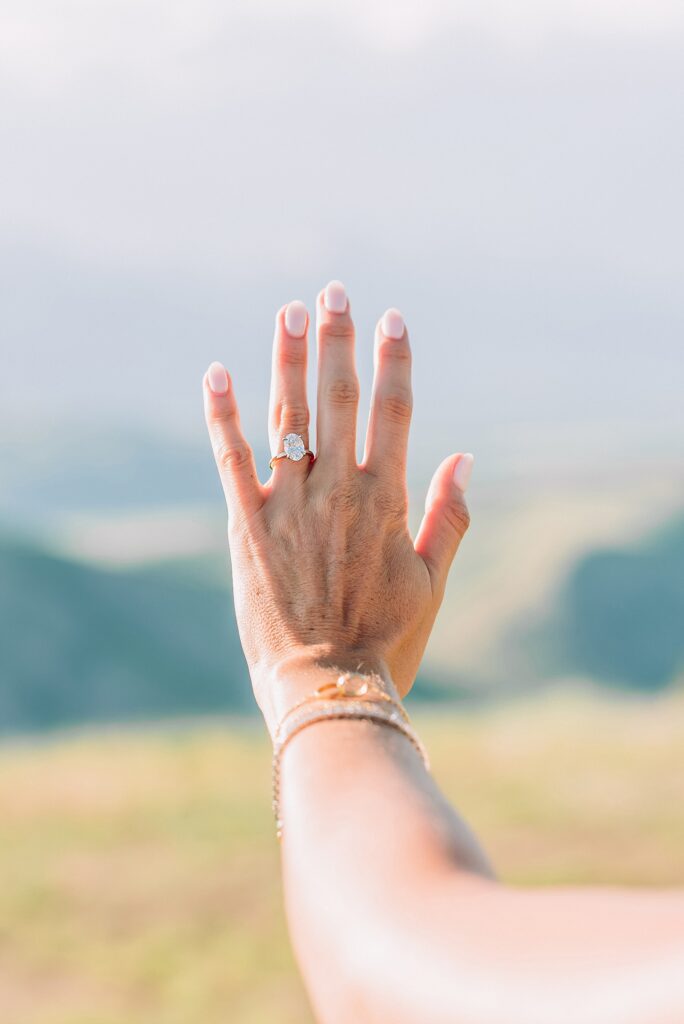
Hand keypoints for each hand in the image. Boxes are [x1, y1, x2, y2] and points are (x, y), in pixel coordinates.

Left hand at [202, 281, 472, 733]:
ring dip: (287, 358)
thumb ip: (449, 516)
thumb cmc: (386, 638)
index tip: (392, 319)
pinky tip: (216, 374)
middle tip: (335, 291)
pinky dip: (223, 415)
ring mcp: (289, 505)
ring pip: (286, 415)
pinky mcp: (247, 525)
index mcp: (386, 500)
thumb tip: (466, 458)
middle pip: (338, 398)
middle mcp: (337, 491)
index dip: (394, 361)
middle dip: (338, 340)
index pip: (394, 412)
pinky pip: (231, 458)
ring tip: (289, 310)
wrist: (325, 685)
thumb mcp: (433, 581)